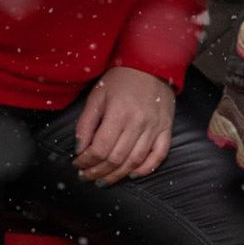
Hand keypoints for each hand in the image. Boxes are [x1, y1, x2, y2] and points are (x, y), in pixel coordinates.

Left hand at [75, 63, 175, 184]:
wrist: (152, 64)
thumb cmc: (121, 79)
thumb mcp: (97, 96)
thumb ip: (85, 123)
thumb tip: (79, 149)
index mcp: (119, 113)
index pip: (100, 148)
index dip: (86, 161)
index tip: (77, 164)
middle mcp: (138, 123)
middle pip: (116, 159)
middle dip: (97, 172)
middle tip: (86, 176)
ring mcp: (154, 128)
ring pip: (134, 162)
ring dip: (117, 176)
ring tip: (103, 180)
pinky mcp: (166, 129)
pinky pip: (158, 155)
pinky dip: (146, 169)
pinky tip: (132, 174)